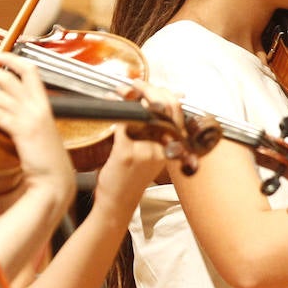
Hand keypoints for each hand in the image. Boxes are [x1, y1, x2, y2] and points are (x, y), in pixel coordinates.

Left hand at [0, 52, 72, 200]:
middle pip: (8, 78)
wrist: (56, 179)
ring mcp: (31, 118)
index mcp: (43, 103)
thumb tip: (3, 109)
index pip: (30, 71)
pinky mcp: (24, 132)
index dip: (11, 59)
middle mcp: (38, 106)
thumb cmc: (46, 159)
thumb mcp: (38, 132)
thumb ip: (24, 118)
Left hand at [91, 81, 178, 215]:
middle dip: (150, 89)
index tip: (150, 86)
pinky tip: (109, 103)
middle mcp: (163, 148)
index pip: (177, 111)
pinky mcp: (127, 153)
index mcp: (172, 147)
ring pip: (145, 111)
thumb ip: (156, 131)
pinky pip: (124, 122)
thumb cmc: (131, 177)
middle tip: (136, 84)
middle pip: (166, 107)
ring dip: (130, 95)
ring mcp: (146, 150)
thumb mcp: (151, 154)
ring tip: (121, 90)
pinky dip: (115, 109)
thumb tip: (158, 105)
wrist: (118, 203)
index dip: (164, 93)